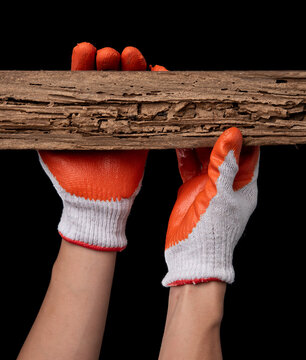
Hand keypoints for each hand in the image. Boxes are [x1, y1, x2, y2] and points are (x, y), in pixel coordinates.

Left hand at [39, 42, 153, 250]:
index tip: (86, 51)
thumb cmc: (70, 177)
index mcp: (81, 112)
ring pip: (132, 88)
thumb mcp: (51, 147)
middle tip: (112, 55)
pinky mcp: (142, 131)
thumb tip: (28, 103)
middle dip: (111, 63)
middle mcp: (104, 112)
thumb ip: (46, 124)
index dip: (84, 64)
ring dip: (134, 69)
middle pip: (110, 79)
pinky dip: (157, 89)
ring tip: (134, 57)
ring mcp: (125, 120)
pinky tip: (158, 74)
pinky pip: (153, 107)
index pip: (83, 81)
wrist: (96, 201)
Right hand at [162, 127, 259, 285]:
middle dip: (216, 133)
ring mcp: (209, 184)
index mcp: (244, 183)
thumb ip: (224, 165)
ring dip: (197, 142)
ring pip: (204, 156)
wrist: (191, 253)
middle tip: (207, 112)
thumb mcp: (221, 195)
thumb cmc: (213, 230)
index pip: (248, 151)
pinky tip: (178, 142)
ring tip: (190, 123)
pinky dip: (183, 155)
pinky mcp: (192, 188)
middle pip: (224, 151)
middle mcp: (228, 181)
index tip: (235, 113)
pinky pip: (188, 166)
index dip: (243, 134)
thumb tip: (233, 135)